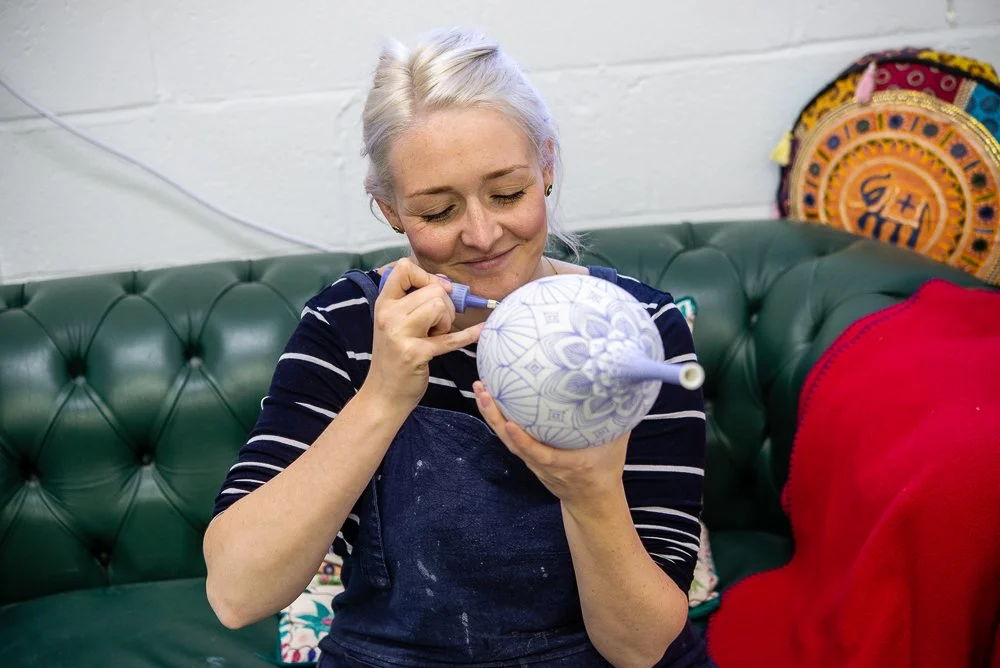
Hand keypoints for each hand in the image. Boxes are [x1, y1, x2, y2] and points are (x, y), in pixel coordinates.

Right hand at [366, 258, 483, 409]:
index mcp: (384, 304)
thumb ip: (413, 302)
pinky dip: (468, 335)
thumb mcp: (395, 323)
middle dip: (446, 305)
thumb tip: (446, 284)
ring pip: (440, 306)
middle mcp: (388, 315)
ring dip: (447, 321)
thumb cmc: (395, 356)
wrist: (383, 394)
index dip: (426, 275)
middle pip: (433, 290)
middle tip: (437, 325)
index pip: (403, 268)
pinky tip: (480, 330)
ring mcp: (399, 334)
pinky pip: (450, 338)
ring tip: (435, 336)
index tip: (436, 291)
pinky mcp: (415, 353)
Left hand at [472, 380, 628, 507]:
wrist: (592, 500)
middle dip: (495, 417)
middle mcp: (543, 464)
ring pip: (506, 439)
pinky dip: (499, 419)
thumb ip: (616, 418)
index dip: (523, 442)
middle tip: (484, 390)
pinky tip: (493, 400)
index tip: (509, 424)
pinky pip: (510, 438)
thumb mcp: (616, 445)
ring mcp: (533, 462)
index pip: (539, 454)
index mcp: (565, 464)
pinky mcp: (528, 458)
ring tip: (481, 389)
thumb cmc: (605, 470)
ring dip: (491, 414)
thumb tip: (621, 384)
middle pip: (512, 442)